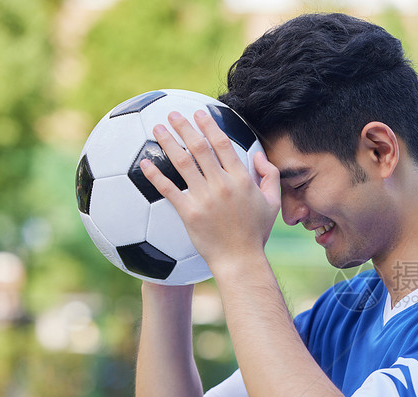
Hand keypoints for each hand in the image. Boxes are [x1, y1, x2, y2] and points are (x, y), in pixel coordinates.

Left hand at [139, 110, 279, 273]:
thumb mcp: (272, 203)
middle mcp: (222, 185)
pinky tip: (144, 163)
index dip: (209, 126)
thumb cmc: (256, 233)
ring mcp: (205, 198)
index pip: (222, 145)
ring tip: (156, 129)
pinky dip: (155, 175)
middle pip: (199, 148)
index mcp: (242, 180)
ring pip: (182, 163)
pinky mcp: (189, 213)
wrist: (240, 260)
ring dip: (168, 142)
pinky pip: (169, 190)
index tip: (199, 114)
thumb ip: (270, 176)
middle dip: (184, 127)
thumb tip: (258, 156)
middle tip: (172, 114)